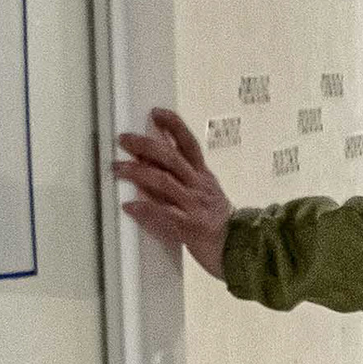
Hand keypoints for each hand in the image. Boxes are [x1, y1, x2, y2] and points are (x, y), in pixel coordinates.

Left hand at [111, 108, 230, 277]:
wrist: (245, 251)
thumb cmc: (221, 226)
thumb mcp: (206, 196)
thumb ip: (182, 181)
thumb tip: (148, 167)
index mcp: (203, 177)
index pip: (189, 144)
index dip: (173, 125)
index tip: (156, 112)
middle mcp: (199, 186)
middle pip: (171, 157)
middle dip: (145, 144)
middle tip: (124, 139)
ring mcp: (194, 205)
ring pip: (164, 181)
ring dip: (137, 172)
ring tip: (117, 168)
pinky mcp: (190, 227)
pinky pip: (165, 215)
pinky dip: (145, 209)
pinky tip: (129, 205)